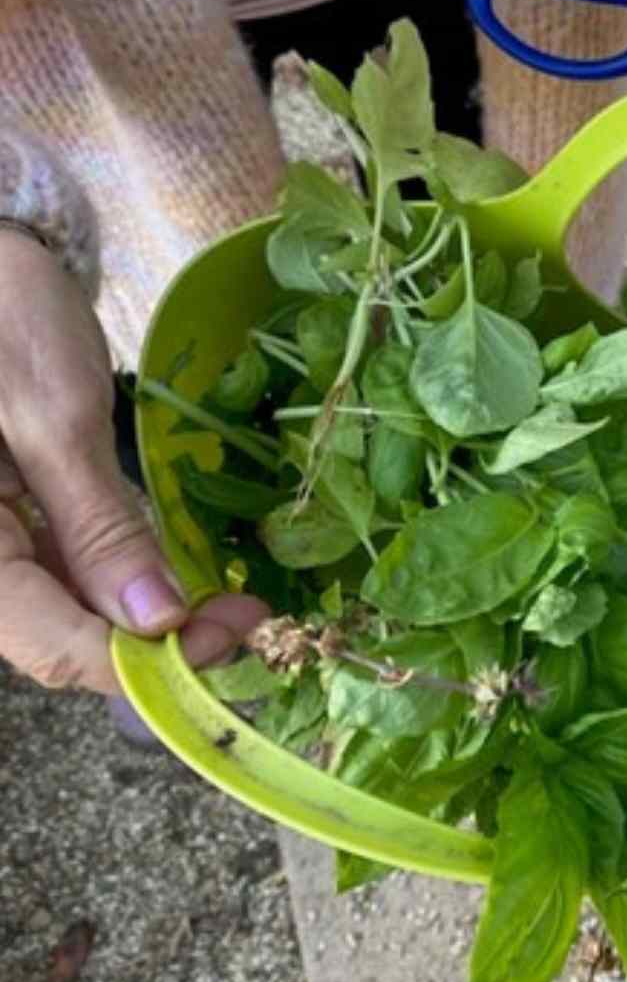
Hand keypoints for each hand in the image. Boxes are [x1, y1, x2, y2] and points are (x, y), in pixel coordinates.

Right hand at [0, 231, 266, 695]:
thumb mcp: (54, 417)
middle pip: (59, 639)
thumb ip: (99, 526)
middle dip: (155, 647)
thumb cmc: (2, 317)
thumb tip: (157, 622)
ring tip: (230, 612)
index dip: (142, 663)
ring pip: (66, 617)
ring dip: (148, 624)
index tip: (228, 644)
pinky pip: (63, 579)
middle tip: (246, 625)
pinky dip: (125, 585)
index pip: (50, 643)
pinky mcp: (12, 529)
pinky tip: (182, 585)